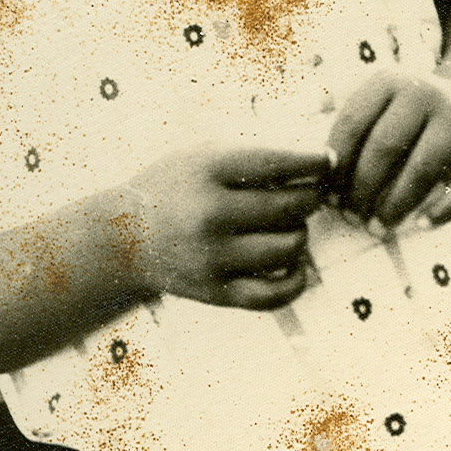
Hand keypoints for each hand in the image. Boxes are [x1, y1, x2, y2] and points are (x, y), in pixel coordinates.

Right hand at [125, 145, 328, 308]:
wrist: (123, 238)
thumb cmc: (176, 188)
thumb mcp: (203, 156)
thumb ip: (256, 156)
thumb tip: (323, 165)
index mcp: (207, 170)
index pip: (280, 162)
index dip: (315, 161)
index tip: (326, 161)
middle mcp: (210, 214)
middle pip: (293, 205)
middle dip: (310, 198)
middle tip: (304, 196)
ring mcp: (211, 257)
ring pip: (291, 247)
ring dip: (301, 234)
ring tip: (289, 227)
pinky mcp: (215, 293)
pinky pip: (275, 294)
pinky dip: (297, 280)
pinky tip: (294, 265)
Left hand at [328, 71, 450, 230]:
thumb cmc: (414, 119)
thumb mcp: (383, 106)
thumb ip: (354, 133)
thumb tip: (323, 185)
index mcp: (390, 80)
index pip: (353, 124)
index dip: (337, 166)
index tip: (329, 198)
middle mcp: (426, 92)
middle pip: (384, 147)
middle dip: (363, 190)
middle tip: (353, 218)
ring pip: (422, 168)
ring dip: (396, 204)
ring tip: (379, 227)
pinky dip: (444, 209)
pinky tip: (424, 225)